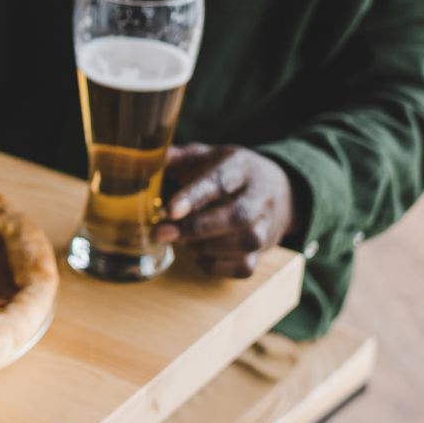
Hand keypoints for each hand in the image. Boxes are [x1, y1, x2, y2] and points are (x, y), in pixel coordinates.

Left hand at [156, 143, 294, 277]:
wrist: (279, 191)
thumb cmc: (230, 173)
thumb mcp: (207, 155)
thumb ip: (177, 157)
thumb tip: (143, 162)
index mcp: (241, 168)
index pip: (220, 181)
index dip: (195, 197)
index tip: (171, 210)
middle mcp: (259, 197)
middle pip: (237, 216)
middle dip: (197, 228)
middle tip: (163, 233)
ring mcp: (265, 226)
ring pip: (245, 243)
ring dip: (206, 247)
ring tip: (182, 242)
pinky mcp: (263, 251)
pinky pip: (244, 266)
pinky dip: (218, 267)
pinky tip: (200, 256)